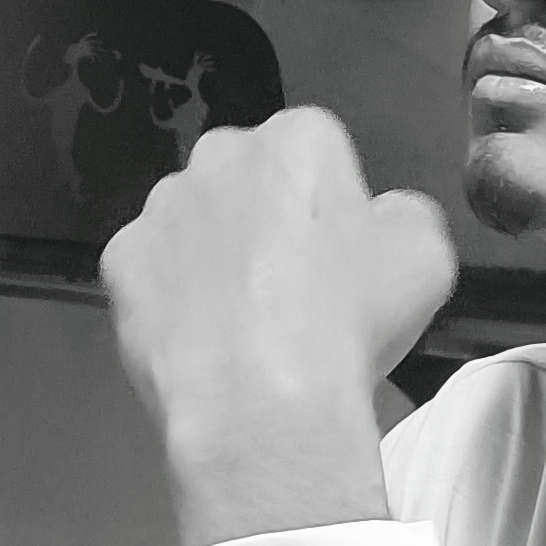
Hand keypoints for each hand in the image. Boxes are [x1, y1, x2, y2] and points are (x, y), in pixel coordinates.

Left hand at [101, 105, 456, 545]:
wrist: (260, 406)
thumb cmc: (348, 322)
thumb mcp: (425, 257)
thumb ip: (401, 215)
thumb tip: (377, 218)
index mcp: (298, 139)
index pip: (319, 154)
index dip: (334, 210)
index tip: (341, 260)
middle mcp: (218, 154)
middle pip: (250, 179)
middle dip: (268, 219)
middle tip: (295, 290)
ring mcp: (160, 208)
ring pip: (195, 224)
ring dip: (216, 257)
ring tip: (246, 328)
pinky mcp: (119, 261)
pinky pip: (152, 272)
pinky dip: (171, 299)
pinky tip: (202, 342)